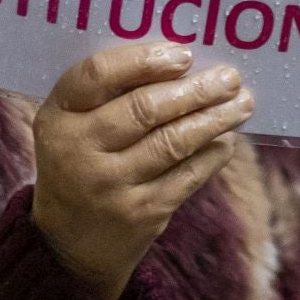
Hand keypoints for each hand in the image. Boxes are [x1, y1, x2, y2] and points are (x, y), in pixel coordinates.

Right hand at [31, 42, 252, 299]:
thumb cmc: (81, 164)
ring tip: (242, 103)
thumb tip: (183, 60)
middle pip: (144, 108)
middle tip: (230, 78)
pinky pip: (187, 176)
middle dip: (195, 90)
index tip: (185, 54)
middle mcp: (77, 150)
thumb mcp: (74, 126)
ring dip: (214, 119)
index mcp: (57, 116)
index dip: (143, 60)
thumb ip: (111, 94)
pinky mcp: (140, 214)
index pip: (97, 74)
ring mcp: (110, 185)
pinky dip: (212, 155)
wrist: (68, 245)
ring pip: (172, 141)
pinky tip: (227, 140)